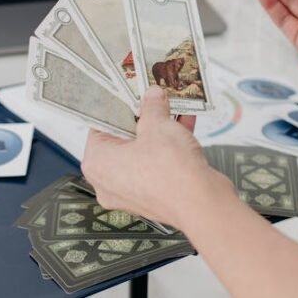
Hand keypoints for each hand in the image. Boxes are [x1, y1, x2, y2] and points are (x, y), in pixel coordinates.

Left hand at [81, 86, 233, 228]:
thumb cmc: (170, 174)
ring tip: (173, 110)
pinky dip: (168, 147)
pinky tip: (184, 126)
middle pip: (123, 139)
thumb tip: (151, 96)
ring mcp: (131, 191)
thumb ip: (152, 106)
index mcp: (97, 163)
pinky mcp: (153, 195)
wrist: (201, 204)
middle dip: (143, 118)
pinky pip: (157, 164)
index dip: (119, 106)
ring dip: (159, 130)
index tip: (132, 94)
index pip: (100, 125)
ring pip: (142, 152)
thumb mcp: (158, 125)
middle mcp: (109, 181)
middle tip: (154, 101)